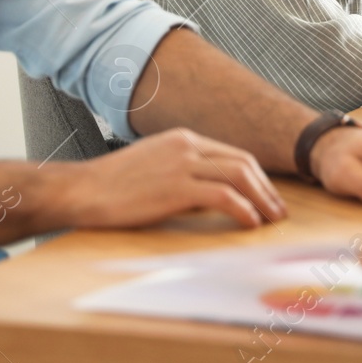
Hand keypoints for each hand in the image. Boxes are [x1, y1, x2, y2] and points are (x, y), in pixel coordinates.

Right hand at [55, 128, 285, 229]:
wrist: (82, 190)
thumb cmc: (112, 186)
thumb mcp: (155, 168)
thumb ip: (184, 174)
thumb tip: (212, 197)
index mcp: (183, 139)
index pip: (233, 154)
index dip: (257, 177)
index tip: (267, 197)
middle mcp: (187, 145)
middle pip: (243, 162)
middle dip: (266, 188)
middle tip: (278, 211)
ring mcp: (182, 164)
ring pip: (239, 175)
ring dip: (262, 199)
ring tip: (271, 220)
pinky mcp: (176, 187)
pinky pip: (224, 196)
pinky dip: (243, 209)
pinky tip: (250, 223)